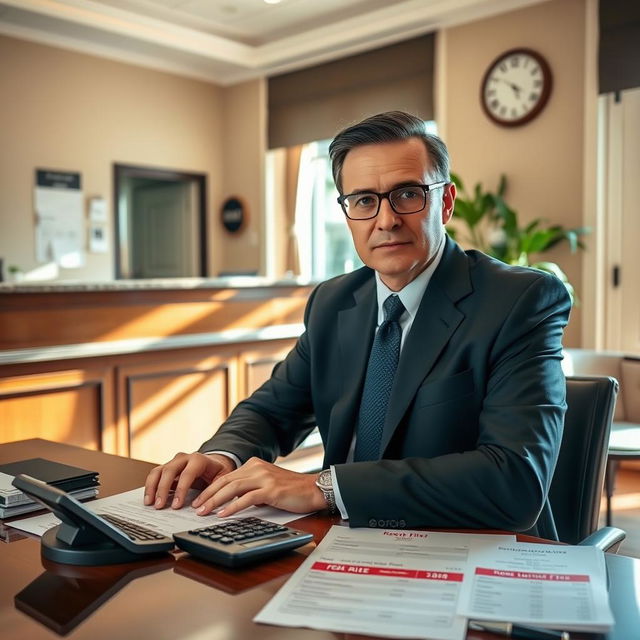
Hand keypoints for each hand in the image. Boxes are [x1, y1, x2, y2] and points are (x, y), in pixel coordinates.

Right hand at [143, 452, 235, 509]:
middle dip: (162, 489)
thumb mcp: (221, 479)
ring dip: (152, 487)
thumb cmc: (217, 472)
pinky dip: (150, 486)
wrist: (214, 462)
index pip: (187, 473)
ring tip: (149, 503)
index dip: (181, 490)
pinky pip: (155, 475)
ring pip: (158, 471)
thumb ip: (214, 490)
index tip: (176, 505)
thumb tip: (204, 507)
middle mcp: (184, 458)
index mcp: (199, 459)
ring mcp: (174, 462)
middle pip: (169, 470)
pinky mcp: (167, 468)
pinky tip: (149, 499)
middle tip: (159, 506)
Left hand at [191, 457, 326, 516]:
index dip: (210, 488)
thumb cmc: (292, 490)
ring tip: (204, 512)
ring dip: (215, 500)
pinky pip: (247, 498)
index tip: (199, 500)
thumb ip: (251, 487)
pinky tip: (223, 514)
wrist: (314, 489)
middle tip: (196, 507)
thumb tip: (232, 500)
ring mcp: (264, 477)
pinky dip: (232, 507)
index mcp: (254, 464)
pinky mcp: (271, 490)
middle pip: (225, 480)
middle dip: (207, 495)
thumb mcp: (267, 484)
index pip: (226, 476)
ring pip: (232, 488)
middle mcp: (257, 468)